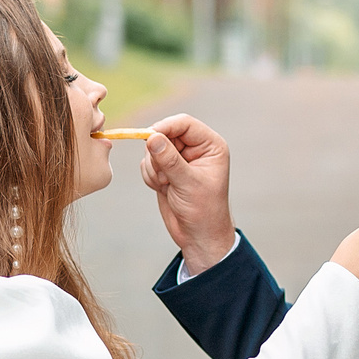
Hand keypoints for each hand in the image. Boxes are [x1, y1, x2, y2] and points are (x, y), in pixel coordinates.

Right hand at [139, 115, 235, 274]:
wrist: (197, 234)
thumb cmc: (203, 210)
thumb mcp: (188, 184)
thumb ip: (169, 160)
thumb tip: (152, 137)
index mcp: (210, 146)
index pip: (184, 124)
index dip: (165, 127)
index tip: (149, 138)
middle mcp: (195, 148)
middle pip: (165, 133)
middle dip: (158, 154)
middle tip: (163, 175)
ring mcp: (179, 158)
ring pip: (153, 148)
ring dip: (154, 167)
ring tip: (167, 185)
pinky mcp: (165, 169)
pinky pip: (147, 162)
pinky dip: (150, 175)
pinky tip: (163, 188)